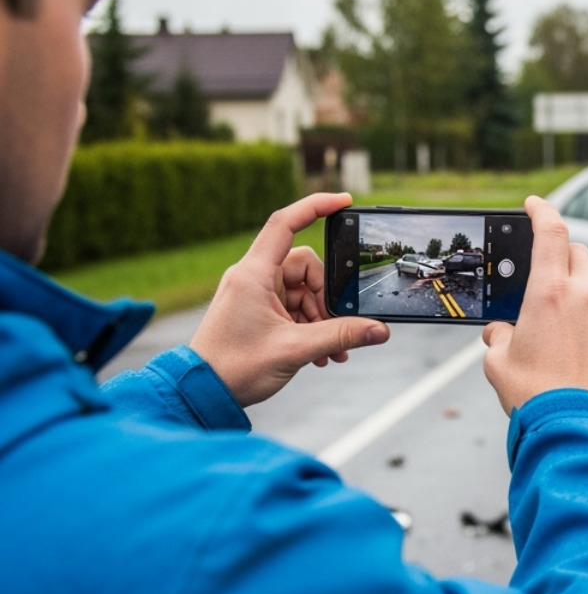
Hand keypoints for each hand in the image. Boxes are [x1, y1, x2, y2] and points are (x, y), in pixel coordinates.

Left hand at [190, 192, 389, 406]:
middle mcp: (253, 277)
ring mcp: (255, 294)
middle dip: (326, 298)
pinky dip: (310, 326)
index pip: (285, 223)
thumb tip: (379, 330)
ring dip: (321, 319)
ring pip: (304, 291)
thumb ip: (341, 336)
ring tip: (328, 351)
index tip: (344, 201)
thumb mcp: (295, 350)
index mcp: (253, 274)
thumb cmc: (233, 367)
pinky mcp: (258, 311)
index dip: (315, 206)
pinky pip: (295, 308)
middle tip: (334, 330)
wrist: (202, 392)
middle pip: (306, 268)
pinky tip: (319, 353)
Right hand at [482, 195, 587, 411]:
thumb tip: (502, 333)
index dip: (542, 210)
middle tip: (545, 272)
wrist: (575, 427)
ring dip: (582, 284)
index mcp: (549, 291)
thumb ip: (499, 336)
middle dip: (560, 255)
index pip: (551, 231)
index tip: (535, 204)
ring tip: (563, 312)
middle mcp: (586, 295)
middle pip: (578, 252)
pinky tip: (582, 340)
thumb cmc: (533, 395)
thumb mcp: (498, 361)